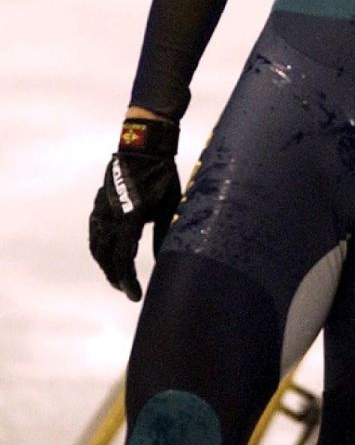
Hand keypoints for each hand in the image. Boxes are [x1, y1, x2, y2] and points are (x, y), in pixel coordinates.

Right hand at [89, 118, 180, 301]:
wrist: (143, 147)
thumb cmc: (162, 175)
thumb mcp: (170, 205)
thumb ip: (165, 235)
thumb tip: (165, 263)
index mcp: (131, 217)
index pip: (124, 259)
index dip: (128, 281)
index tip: (136, 296)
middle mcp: (111, 216)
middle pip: (107, 258)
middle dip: (116, 278)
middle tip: (128, 291)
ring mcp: (101, 210)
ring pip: (97, 247)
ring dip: (105, 266)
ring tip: (118, 279)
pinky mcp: (97, 205)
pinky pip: (94, 233)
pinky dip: (99, 250)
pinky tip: (107, 256)